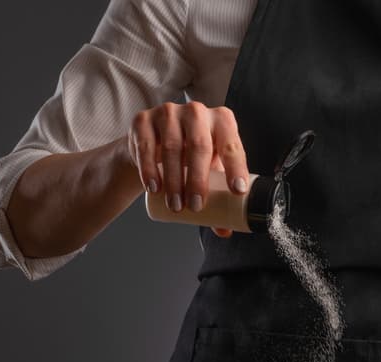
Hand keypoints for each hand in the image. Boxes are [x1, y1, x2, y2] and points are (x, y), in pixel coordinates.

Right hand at [132, 101, 248, 236]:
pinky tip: (155, 188)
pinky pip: (146, 146)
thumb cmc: (190, 157)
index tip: (237, 191)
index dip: (236, 167)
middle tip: (196, 206)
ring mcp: (168, 113)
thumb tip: (225, 230)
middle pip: (200, 146)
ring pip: (172, 147)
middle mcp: (197, 112)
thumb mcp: (208, 172)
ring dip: (174, 180)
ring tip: (176, 204)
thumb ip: (218, 198)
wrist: (153, 145)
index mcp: (222, 121)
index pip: (232, 144)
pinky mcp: (144, 120)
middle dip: (198, 180)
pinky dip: (150, 170)